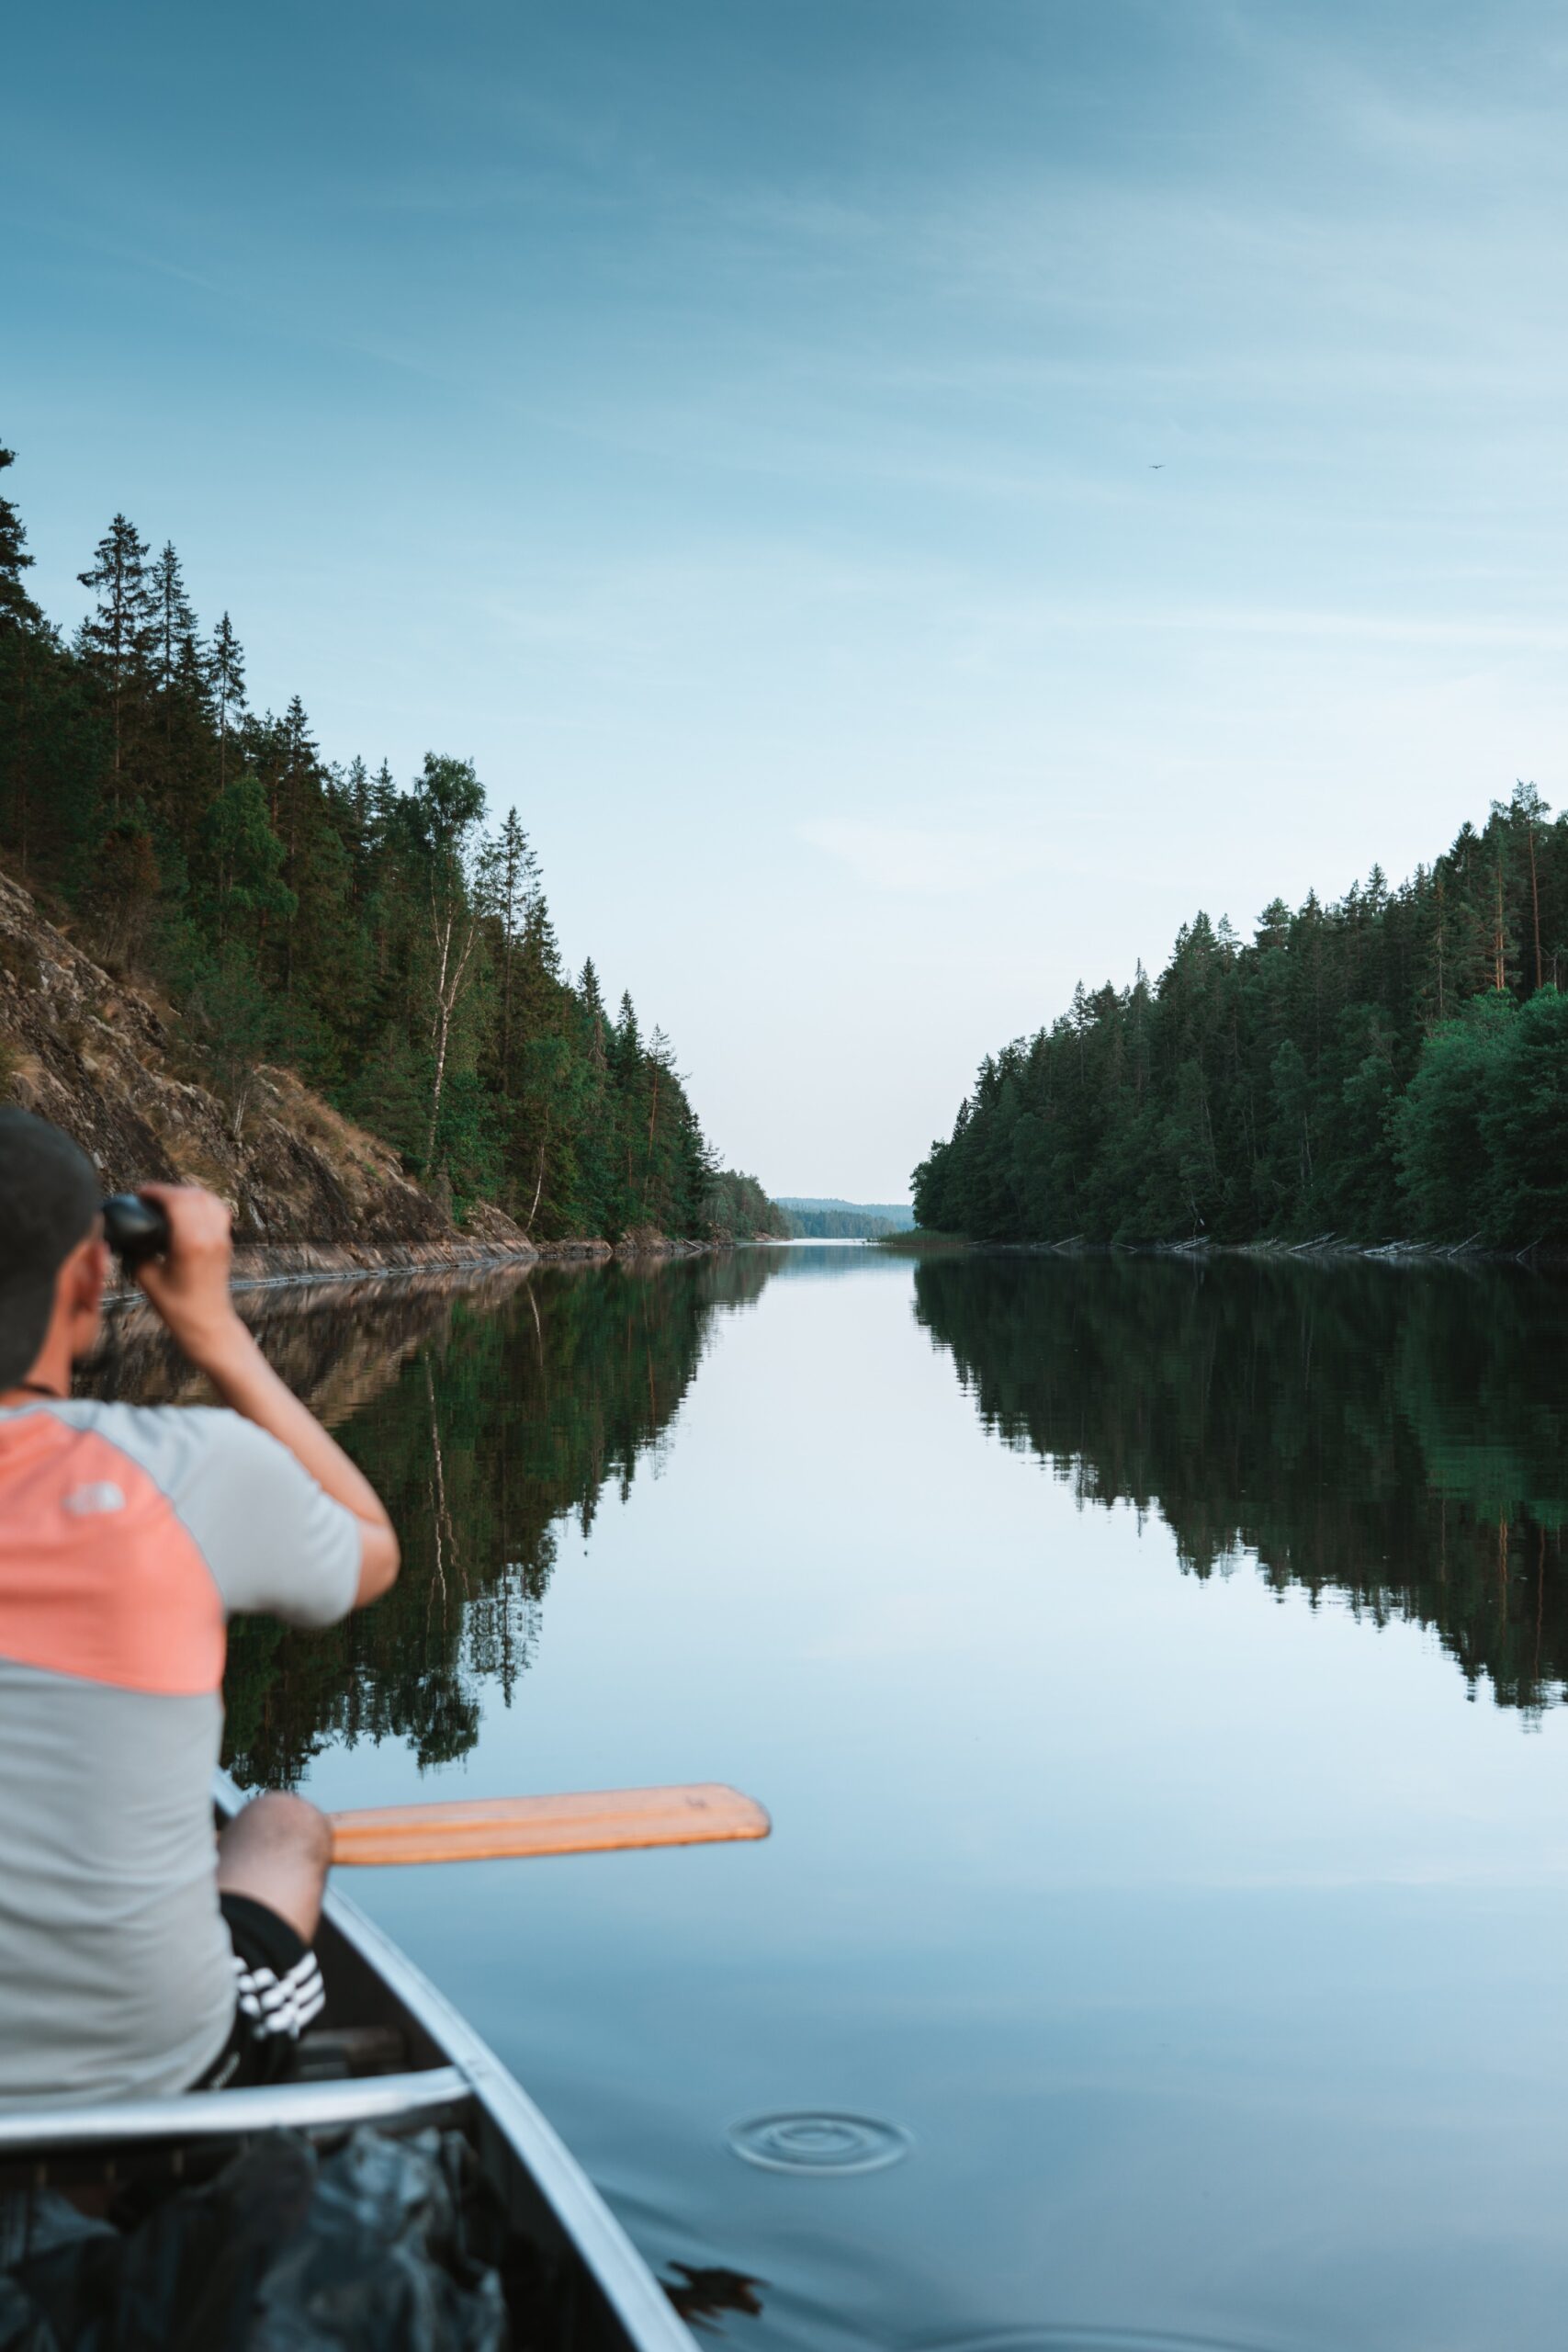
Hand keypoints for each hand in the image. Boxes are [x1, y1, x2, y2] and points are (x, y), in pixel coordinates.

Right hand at [132, 1185, 248, 1369]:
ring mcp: (222, 1237)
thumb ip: (137, 1250)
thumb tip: (128, 1232)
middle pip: (192, 1195)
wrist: (207, 1323)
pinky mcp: (226, 1241)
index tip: (140, 1194)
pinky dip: (201, 1202)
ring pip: (208, 1198)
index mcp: (190, 1243)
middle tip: (148, 1198)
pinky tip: (185, 1210)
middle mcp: (210, 1235)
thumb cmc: (176, 1306)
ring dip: (186, 1193)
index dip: (156, 1191)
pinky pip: (218, 1209)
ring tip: (166, 1201)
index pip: (176, 1200)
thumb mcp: (146, 1277)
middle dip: (168, 1191)